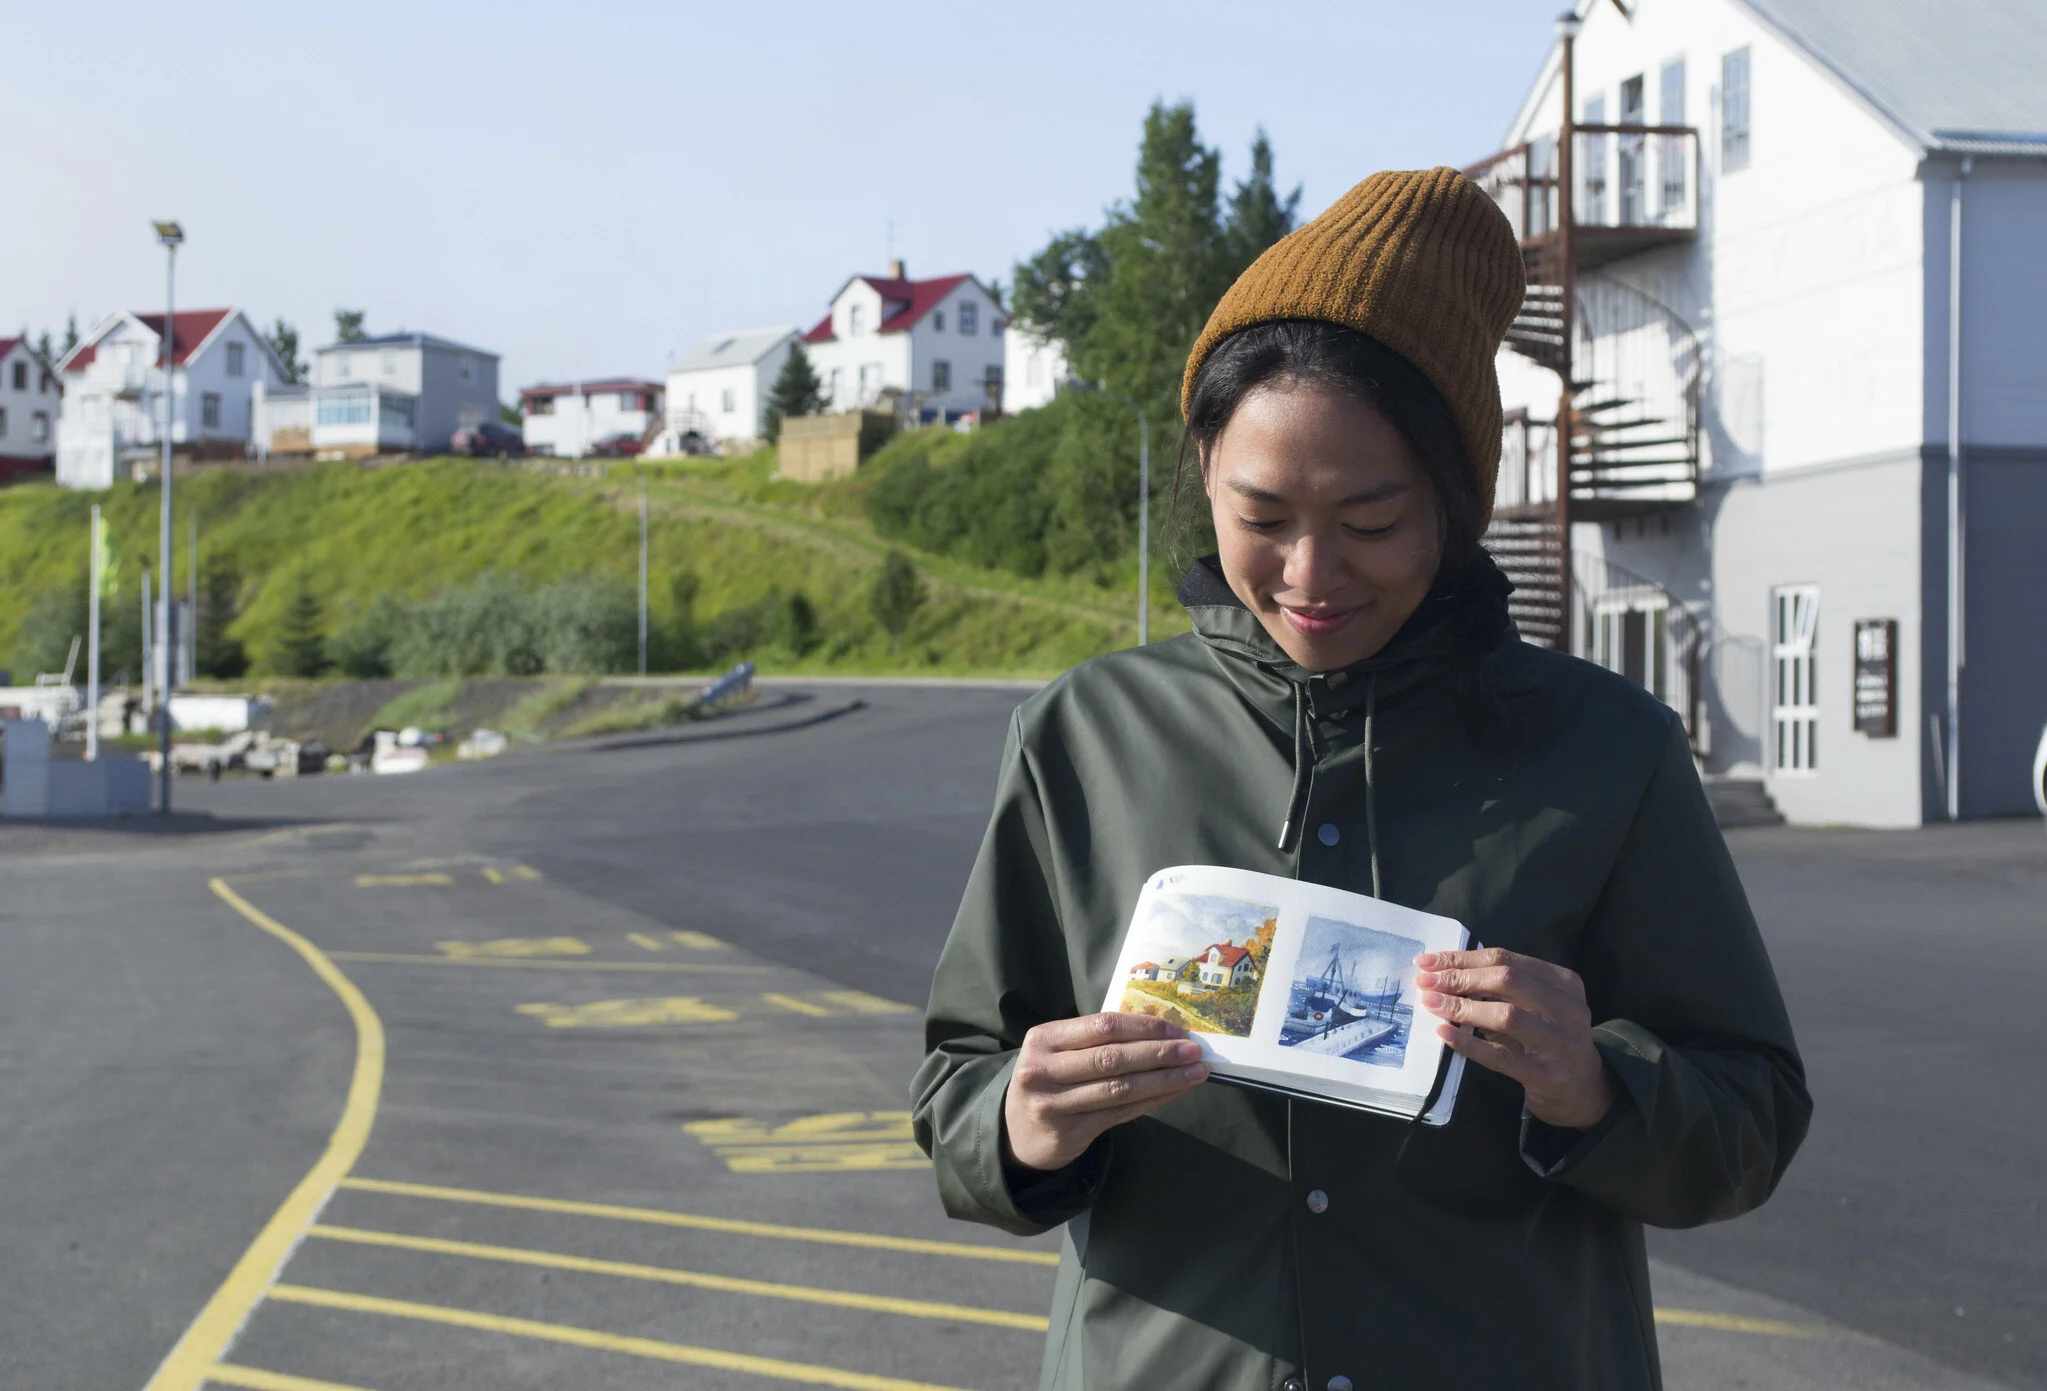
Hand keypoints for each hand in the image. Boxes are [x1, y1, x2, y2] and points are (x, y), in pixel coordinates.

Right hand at [1002, 1012, 1209, 1171]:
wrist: (1016, 1132)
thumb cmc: (1049, 1081)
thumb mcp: (1058, 1052)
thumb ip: (1096, 1040)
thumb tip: (1159, 1031)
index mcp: (1044, 1038)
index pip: (1103, 1025)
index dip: (1144, 1027)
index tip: (1177, 1031)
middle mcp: (1044, 1069)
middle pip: (1113, 1057)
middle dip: (1160, 1053)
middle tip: (1194, 1051)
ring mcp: (1054, 1103)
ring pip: (1120, 1088)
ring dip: (1164, 1080)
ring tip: (1195, 1073)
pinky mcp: (1069, 1132)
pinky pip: (1120, 1113)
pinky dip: (1152, 1101)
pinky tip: (1173, 1092)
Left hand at [1415, 948, 1616, 1130]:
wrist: (1583, 1089)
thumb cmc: (1548, 1038)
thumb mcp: (1535, 1005)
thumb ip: (1501, 988)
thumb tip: (1442, 973)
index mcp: (1563, 981)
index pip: (1506, 959)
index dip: (1463, 958)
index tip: (1428, 962)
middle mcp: (1568, 1007)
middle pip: (1507, 980)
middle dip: (1460, 978)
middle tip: (1425, 982)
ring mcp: (1561, 1042)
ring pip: (1506, 1015)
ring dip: (1462, 1007)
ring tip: (1431, 1004)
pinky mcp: (1547, 1075)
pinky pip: (1501, 1056)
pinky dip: (1469, 1043)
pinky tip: (1444, 1034)